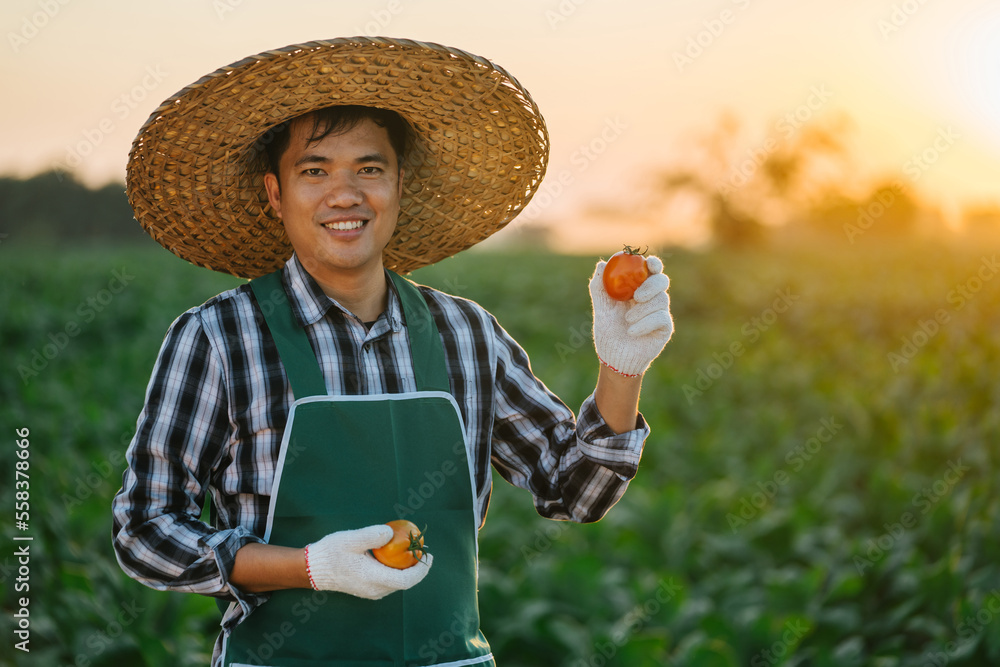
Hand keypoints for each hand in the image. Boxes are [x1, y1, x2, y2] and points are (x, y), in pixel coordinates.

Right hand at [304, 524, 431, 598]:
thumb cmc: (332, 553)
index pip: (406, 580)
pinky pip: (388, 582)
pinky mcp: (366, 590)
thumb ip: (373, 535)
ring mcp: (370, 592)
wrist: (313, 569)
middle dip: (416, 567)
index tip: (428, 555)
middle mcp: (374, 590)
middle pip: (404, 582)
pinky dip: (395, 571)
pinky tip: (393, 557)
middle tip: (420, 549)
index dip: (421, 569)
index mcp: (373, 579)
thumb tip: (391, 533)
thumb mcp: (352, 539)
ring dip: (406, 569)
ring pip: (396, 583)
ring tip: (409, 551)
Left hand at [590, 254, 672, 376]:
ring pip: (661, 300)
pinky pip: (661, 317)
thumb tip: (601, 264)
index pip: (650, 271)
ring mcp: (660, 312)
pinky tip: (632, 331)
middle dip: (651, 285)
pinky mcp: (665, 327)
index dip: (653, 264)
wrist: (614, 358)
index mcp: (638, 289)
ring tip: (627, 320)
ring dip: (642, 310)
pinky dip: (645, 323)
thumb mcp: (601, 308)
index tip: (649, 263)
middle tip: (637, 296)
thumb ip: (599, 287)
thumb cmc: (608, 332)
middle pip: (661, 281)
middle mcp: (651, 298)